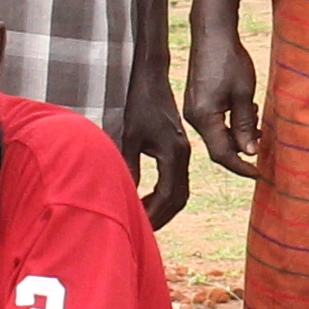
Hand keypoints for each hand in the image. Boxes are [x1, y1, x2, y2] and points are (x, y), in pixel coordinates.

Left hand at [122, 54, 193, 228]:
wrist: (151, 78)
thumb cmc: (138, 103)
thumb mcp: (129, 136)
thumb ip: (129, 166)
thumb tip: (125, 195)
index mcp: (174, 154)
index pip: (168, 196)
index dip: (154, 215)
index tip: (140, 226)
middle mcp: (183, 154)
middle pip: (179, 198)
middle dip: (162, 216)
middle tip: (143, 229)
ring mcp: (182, 151)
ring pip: (180, 190)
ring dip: (164, 207)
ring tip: (144, 218)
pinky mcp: (177, 147)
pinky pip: (176, 179)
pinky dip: (164, 194)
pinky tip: (147, 197)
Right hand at [182, 25, 260, 178]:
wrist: (212, 33)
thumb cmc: (229, 60)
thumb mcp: (243, 95)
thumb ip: (245, 126)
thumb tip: (249, 152)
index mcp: (204, 118)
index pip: (222, 154)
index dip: (241, 167)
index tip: (259, 172)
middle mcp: (193, 118)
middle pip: (218, 146)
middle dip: (242, 149)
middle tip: (264, 142)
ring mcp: (192, 110)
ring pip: (217, 134)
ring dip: (237, 134)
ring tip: (257, 118)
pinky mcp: (196, 102)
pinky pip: (214, 122)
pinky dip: (230, 123)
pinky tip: (245, 110)